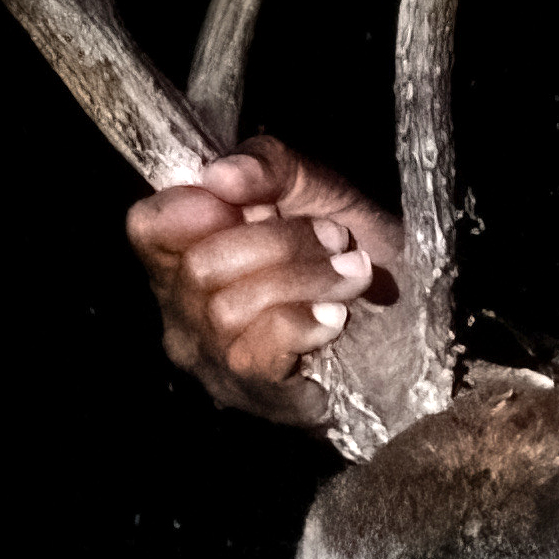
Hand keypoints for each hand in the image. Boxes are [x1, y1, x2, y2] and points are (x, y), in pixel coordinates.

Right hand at [126, 136, 402, 426]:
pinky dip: (300, 327)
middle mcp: (183, 307)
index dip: (192, 211)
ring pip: (227, 313)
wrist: (409, 307)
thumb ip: (267, 164)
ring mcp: (211, 356)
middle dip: (281, 246)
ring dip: (303, 283)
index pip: (148, 228)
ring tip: (352, 275)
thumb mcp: (314, 185)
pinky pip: (253, 357)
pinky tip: (334, 319)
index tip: (259, 203)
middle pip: (199, 269)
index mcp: (186, 249)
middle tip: (337, 239)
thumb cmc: (349, 244)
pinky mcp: (251, 393)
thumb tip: (221, 176)